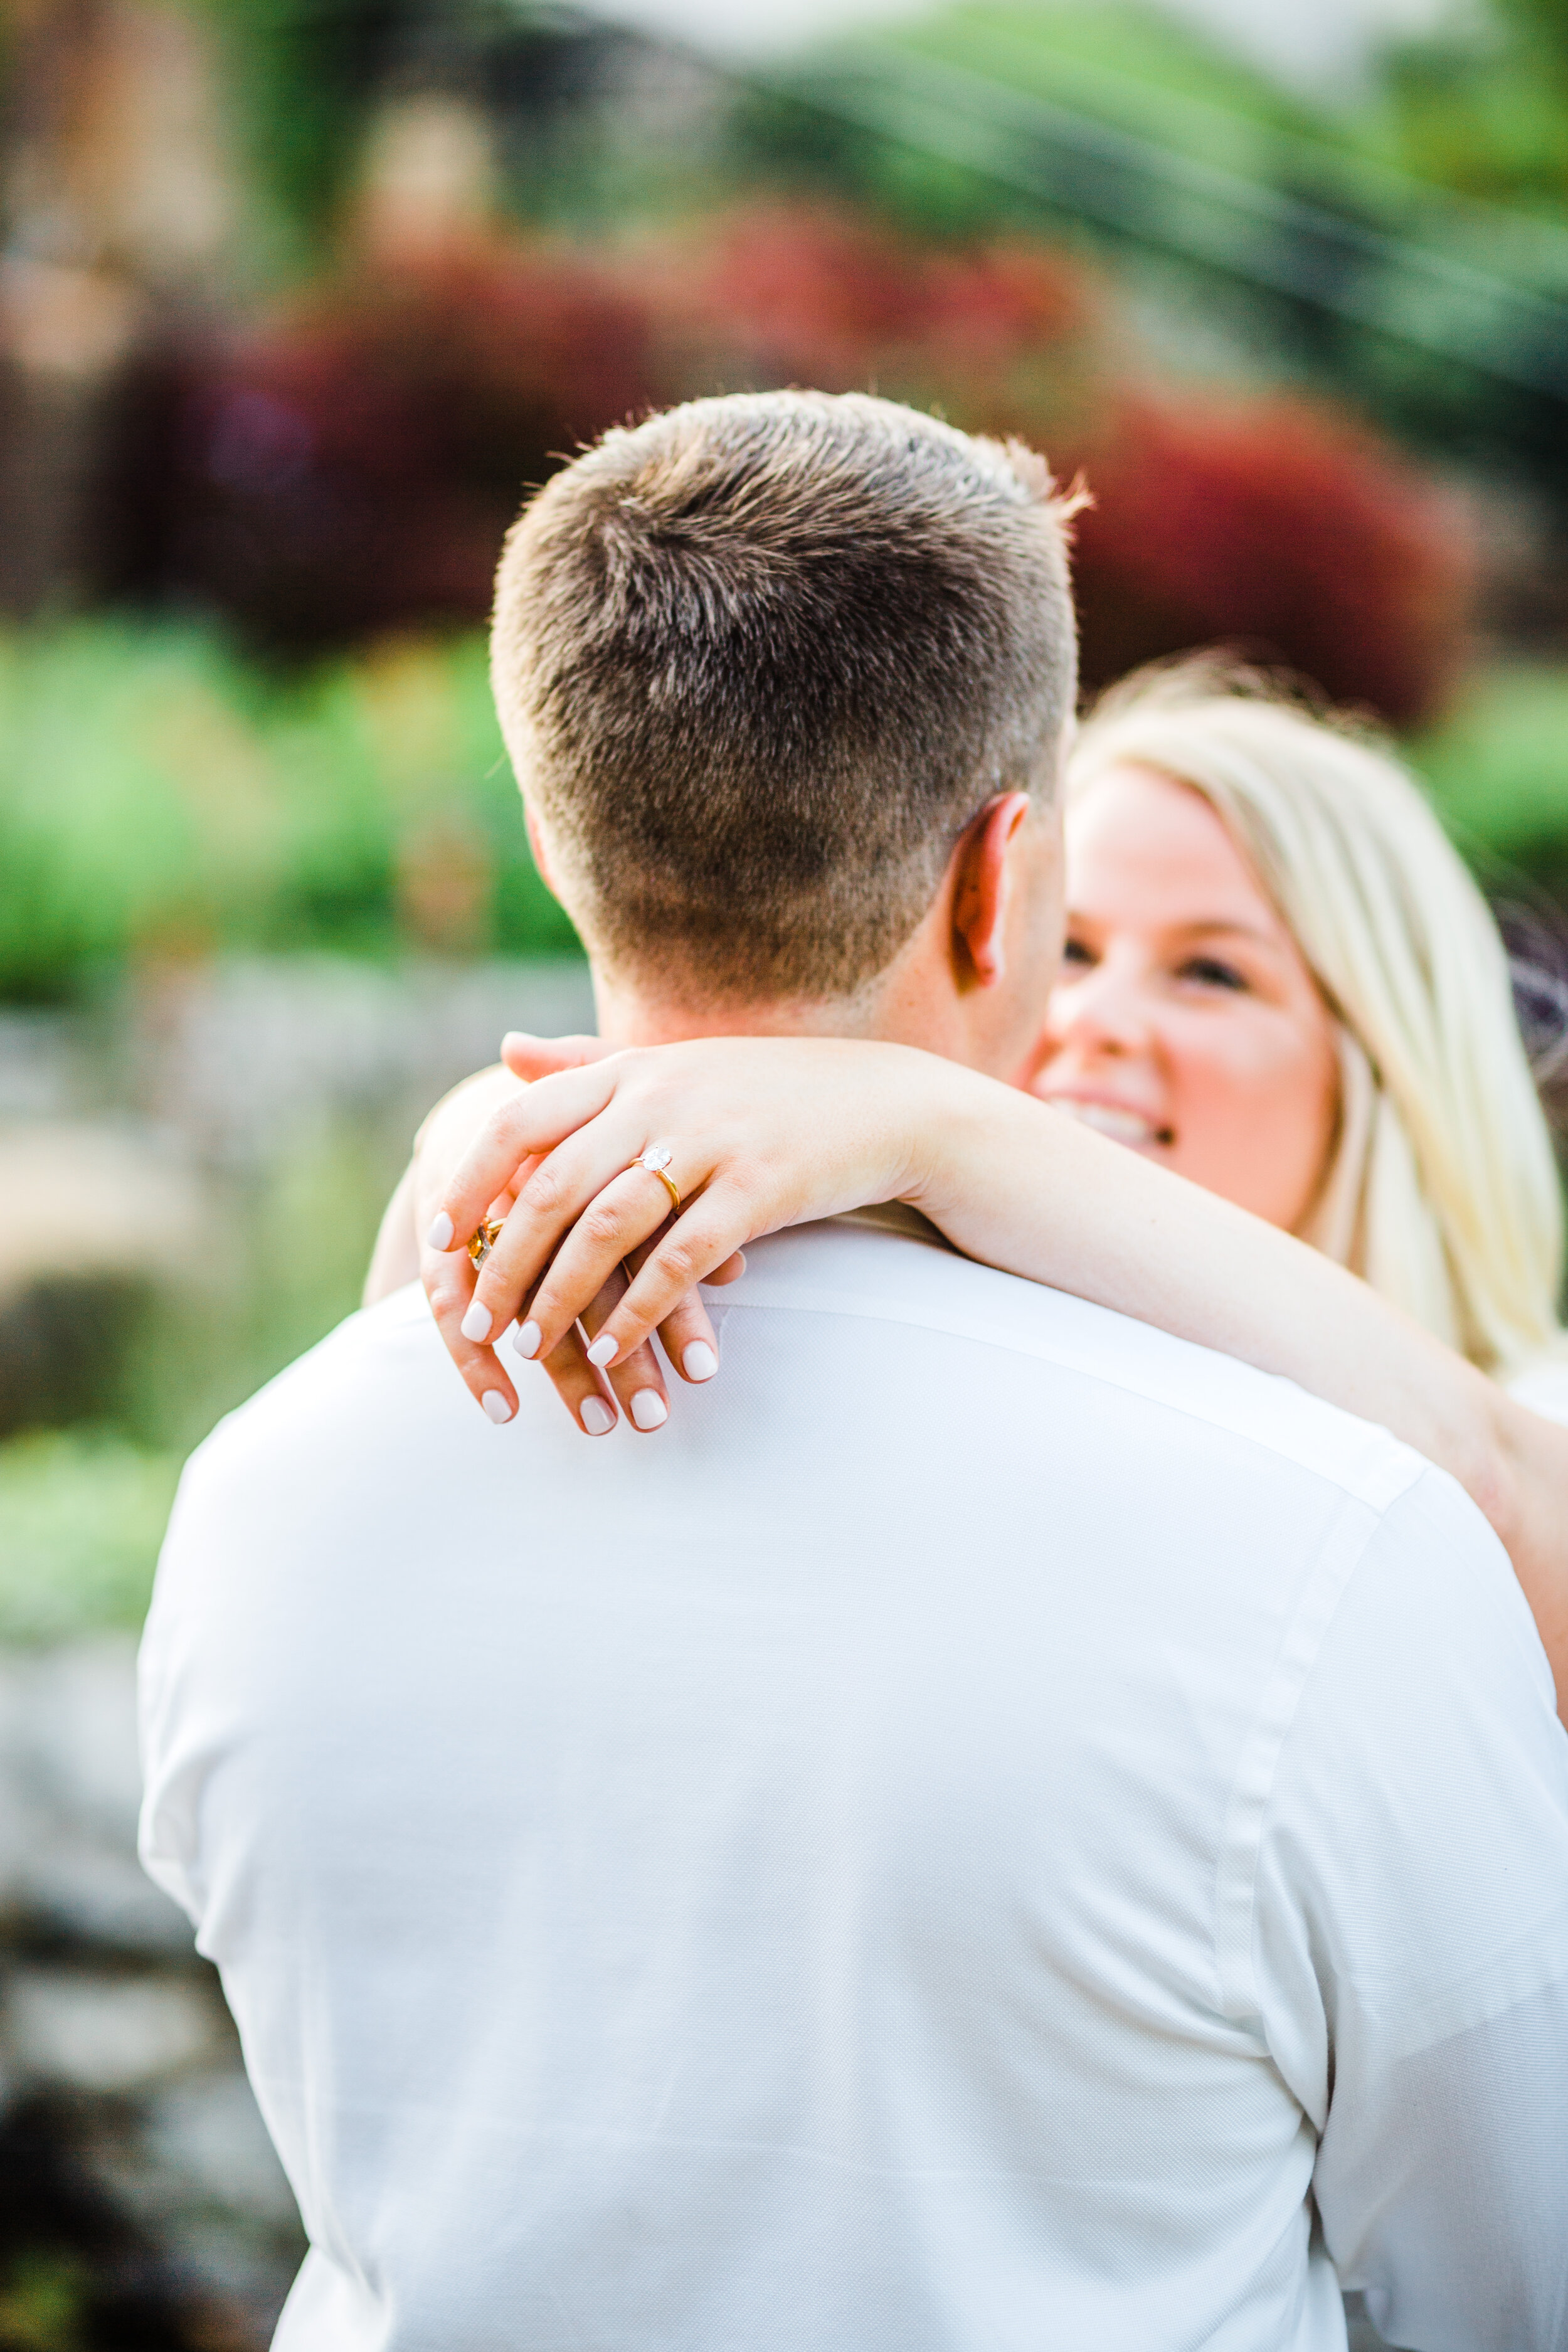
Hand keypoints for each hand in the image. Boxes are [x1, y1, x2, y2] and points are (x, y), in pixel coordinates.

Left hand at [410, 1050, 741, 1434]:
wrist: (885, 1103)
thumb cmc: (768, 1093)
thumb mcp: (673, 1068)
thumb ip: (586, 1064)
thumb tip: (506, 1048)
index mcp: (630, 1071)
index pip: (519, 1121)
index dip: (471, 1181)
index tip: (437, 1235)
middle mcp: (661, 1098)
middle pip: (553, 1186)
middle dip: (504, 1261)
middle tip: (474, 1321)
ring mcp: (711, 1141)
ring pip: (607, 1229)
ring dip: (561, 1297)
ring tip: (531, 1348)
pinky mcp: (759, 1188)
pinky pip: (680, 1261)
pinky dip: (638, 1312)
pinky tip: (613, 1351)